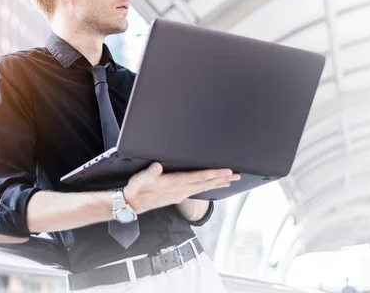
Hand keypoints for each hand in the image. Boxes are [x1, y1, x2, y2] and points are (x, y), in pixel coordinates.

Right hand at [123, 162, 240, 213]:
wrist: (132, 203)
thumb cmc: (138, 188)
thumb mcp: (142, 177)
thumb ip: (151, 172)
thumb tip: (157, 167)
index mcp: (176, 183)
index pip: (199, 177)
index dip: (214, 174)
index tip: (227, 171)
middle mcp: (181, 190)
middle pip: (206, 183)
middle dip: (223, 179)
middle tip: (237, 176)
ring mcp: (181, 194)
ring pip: (204, 188)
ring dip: (218, 183)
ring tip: (230, 180)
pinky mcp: (178, 196)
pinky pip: (198, 191)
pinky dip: (208, 187)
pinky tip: (212, 187)